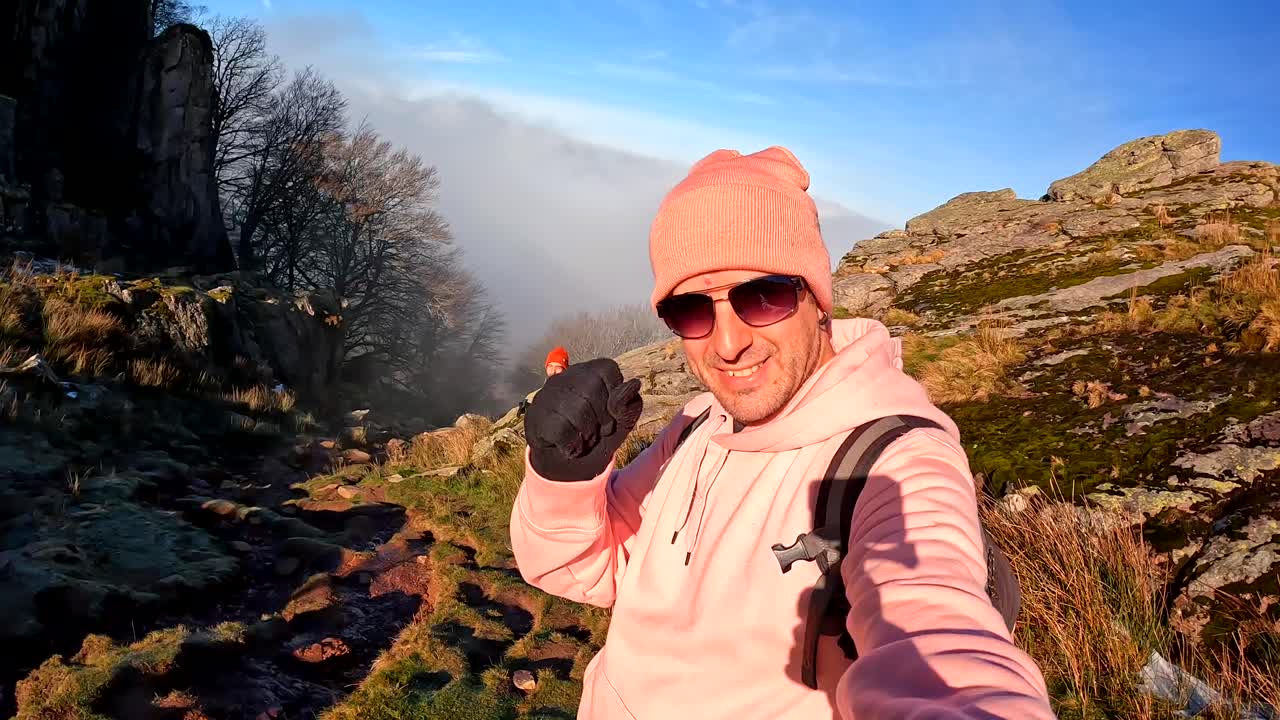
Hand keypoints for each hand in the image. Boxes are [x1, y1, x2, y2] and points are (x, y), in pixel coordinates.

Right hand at [524, 358, 643, 480]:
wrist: (569, 466)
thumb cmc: (597, 436)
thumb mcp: (621, 422)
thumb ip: (630, 403)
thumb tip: (634, 384)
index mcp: (588, 372)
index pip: (608, 369)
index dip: (615, 397)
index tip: (610, 414)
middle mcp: (564, 377)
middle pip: (593, 391)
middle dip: (602, 419)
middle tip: (595, 430)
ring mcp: (546, 396)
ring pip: (577, 411)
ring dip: (587, 435)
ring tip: (582, 437)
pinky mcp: (535, 418)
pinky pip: (562, 430)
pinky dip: (572, 446)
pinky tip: (569, 446)